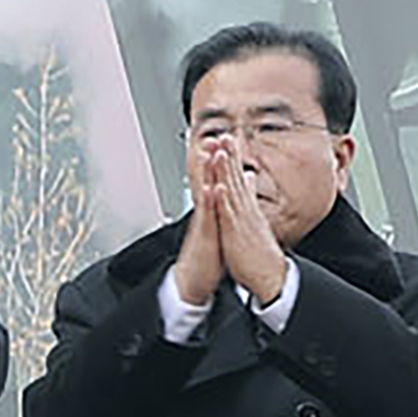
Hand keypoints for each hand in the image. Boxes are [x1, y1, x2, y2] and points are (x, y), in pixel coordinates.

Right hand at [172, 132, 235, 307]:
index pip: (213, 180)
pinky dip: (210, 202)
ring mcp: (202, 222)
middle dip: (209, 158)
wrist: (193, 281)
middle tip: (212, 135)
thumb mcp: (215, 228)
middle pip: (206, 180)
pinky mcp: (203, 236)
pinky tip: (214, 189)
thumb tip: (223, 194)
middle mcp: (204, 213)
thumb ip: (219, 209)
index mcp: (209, 210)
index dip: (216, 159)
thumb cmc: (206, 256)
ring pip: (205, 192)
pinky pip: (206, 216)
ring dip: (207, 174)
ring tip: (211, 153)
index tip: (220, 139)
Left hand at [216, 151, 290, 306]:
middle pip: (237, 177)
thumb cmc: (259, 254)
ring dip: (228, 170)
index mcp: (247, 209)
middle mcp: (245, 210)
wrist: (270, 276)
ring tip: (223, 150)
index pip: (240, 178)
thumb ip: (251, 204)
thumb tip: (251, 187)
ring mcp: (241, 220)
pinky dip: (224, 199)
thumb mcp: (255, 224)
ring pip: (233, 190)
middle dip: (231, 155)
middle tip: (227, 134)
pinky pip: (229, 213)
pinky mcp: (236, 233)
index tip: (229, 139)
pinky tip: (219, 185)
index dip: (234, 159)